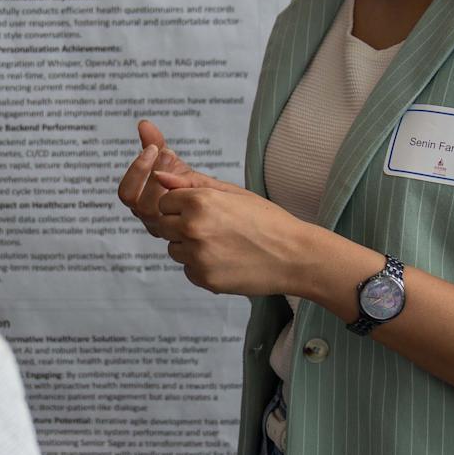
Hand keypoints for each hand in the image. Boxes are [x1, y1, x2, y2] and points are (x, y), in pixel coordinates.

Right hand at [114, 119, 242, 241]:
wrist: (217, 207)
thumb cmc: (189, 184)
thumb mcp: (172, 162)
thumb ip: (155, 144)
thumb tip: (143, 123)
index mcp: (142, 202)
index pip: (126, 193)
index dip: (136, 171)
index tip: (153, 149)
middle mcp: (151, 218)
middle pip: (138, 204)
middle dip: (150, 175)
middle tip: (166, 152)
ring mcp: (166, 229)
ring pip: (153, 213)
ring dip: (163, 185)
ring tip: (177, 163)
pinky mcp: (183, 237)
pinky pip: (176, 224)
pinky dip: (182, 200)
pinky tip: (193, 184)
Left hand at [154, 168, 324, 297]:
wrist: (294, 256)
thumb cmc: (266, 220)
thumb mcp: (233, 193)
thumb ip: (193, 183)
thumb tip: (158, 176)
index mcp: (199, 201)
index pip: (165, 202)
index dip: (183, 206)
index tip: (207, 211)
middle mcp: (193, 228)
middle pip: (164, 226)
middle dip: (182, 226)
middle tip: (215, 229)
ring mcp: (197, 256)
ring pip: (174, 250)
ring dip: (190, 247)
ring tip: (224, 245)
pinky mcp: (204, 278)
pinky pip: (188, 270)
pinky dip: (202, 267)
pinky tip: (227, 260)